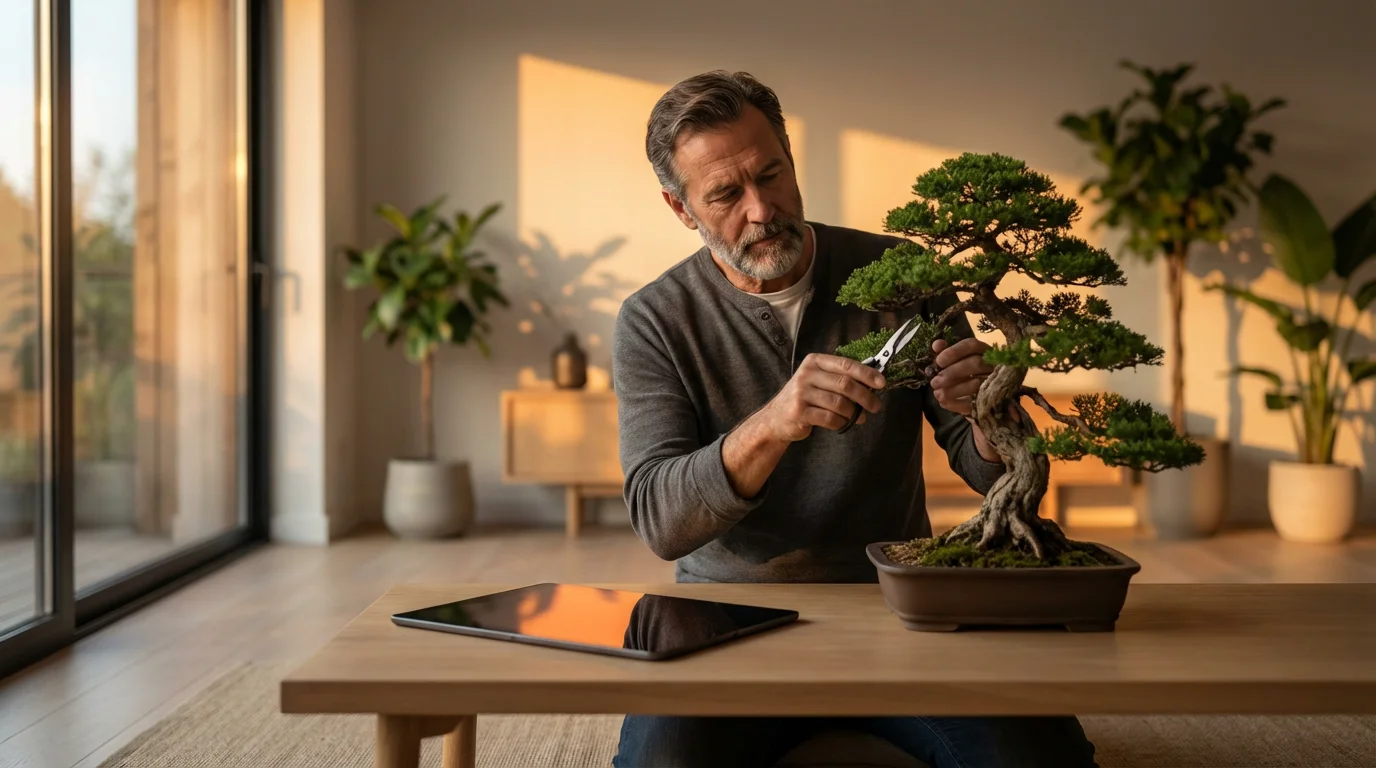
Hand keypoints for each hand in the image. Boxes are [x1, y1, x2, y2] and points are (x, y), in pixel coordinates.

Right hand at [761, 353, 885, 441]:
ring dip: (854, 413)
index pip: (846, 365)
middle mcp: (806, 374)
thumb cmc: (805, 398)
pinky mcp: (799, 412)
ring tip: (860, 418)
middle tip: (876, 406)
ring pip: (839, 403)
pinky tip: (842, 424)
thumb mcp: (818, 380)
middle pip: (845, 384)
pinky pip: (829, 418)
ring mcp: (801, 393)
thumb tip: (873, 384)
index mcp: (814, 361)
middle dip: (865, 397)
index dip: (866, 374)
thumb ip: (840, 378)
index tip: (882, 383)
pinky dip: (841, 423)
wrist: (776, 418)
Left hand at [927, 338, 993, 416]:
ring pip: (977, 383)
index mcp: (982, 351)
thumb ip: (944, 352)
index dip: (954, 352)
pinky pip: (975, 402)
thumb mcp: (951, 361)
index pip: (972, 345)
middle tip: (935, 382)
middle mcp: (992, 364)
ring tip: (937, 393)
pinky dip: (957, 403)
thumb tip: (937, 345)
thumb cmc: (959, 373)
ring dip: (954, 389)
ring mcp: (993, 383)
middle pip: (976, 363)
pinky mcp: (989, 401)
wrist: (970, 398)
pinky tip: (944, 402)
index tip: (939, 361)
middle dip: (953, 372)